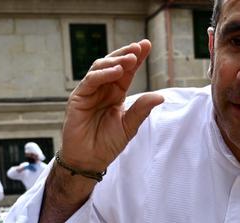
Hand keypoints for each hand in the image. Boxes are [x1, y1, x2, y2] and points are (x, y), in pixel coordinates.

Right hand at [60, 40, 163, 173]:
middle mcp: (103, 89)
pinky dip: (103, 74)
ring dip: (116, 61)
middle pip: (114, 64)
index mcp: (116, 94)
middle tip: (139, 47)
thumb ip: (141, 110)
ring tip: (130, 59)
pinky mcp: (78, 97)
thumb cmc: (107, 144)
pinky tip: (116, 71)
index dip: (137, 58)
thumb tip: (161, 96)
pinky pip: (91, 80)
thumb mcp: (129, 126)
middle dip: (127, 54)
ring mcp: (90, 92)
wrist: (89, 160)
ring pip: (101, 68)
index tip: (147, 45)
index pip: (127, 72)